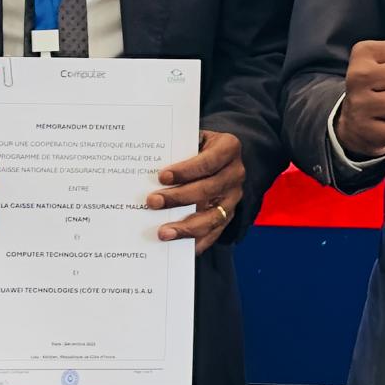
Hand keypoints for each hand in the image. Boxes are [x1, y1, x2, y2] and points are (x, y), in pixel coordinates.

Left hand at [151, 130, 243, 250]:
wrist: (221, 157)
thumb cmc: (199, 146)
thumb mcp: (193, 137)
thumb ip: (178, 146)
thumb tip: (150, 163)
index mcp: (229, 148)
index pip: (208, 162)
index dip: (185, 171)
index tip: (161, 177)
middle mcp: (235, 174)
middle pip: (208, 189)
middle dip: (178, 198)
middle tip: (152, 202)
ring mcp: (234, 197)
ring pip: (213, 216)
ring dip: (186, 227)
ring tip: (163, 232)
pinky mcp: (229, 215)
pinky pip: (215, 232)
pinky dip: (197, 241)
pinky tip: (178, 246)